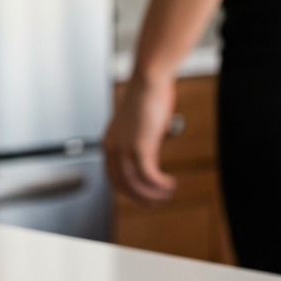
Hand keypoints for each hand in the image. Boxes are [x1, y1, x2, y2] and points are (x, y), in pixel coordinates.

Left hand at [104, 73, 177, 202]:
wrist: (148, 79)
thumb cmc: (146, 95)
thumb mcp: (138, 123)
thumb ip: (138, 140)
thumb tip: (149, 151)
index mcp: (110, 142)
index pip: (112, 177)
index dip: (127, 191)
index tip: (142, 195)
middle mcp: (113, 148)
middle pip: (122, 186)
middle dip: (140, 198)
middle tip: (157, 202)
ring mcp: (125, 149)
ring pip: (136, 185)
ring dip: (153, 194)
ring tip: (168, 193)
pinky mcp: (140, 147)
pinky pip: (149, 176)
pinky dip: (160, 185)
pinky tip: (170, 184)